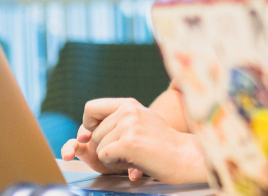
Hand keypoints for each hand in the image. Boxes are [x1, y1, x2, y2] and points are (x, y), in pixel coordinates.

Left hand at [60, 98, 206, 183]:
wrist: (184, 156)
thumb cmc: (163, 144)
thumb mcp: (141, 123)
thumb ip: (117, 122)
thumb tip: (83, 134)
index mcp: (130, 104)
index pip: (90, 108)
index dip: (88, 124)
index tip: (97, 135)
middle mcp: (129, 110)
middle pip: (93, 133)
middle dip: (105, 146)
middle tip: (130, 149)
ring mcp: (129, 125)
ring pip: (98, 146)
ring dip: (111, 157)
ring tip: (134, 154)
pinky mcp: (129, 142)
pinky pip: (104, 156)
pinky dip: (114, 163)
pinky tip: (133, 161)